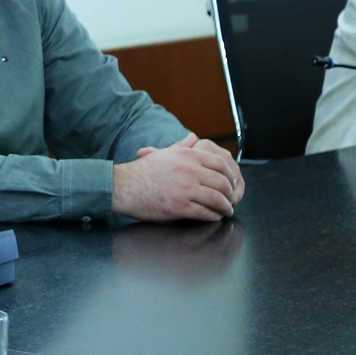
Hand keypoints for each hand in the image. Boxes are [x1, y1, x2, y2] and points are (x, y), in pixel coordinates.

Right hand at [111, 135, 244, 222]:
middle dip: (230, 193)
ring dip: (225, 207)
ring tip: (226, 211)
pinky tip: (213, 217)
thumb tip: (193, 137)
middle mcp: (189, 170)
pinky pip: (205, 213)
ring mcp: (185, 189)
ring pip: (217, 199)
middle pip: (222, 182)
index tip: (232, 183)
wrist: (123, 187)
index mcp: (187, 156)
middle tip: (231, 200)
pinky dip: (213, 216)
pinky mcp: (180, 207)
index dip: (231, 175)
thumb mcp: (164, 153)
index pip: (221, 164)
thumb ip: (181, 146)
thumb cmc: (142, 171)